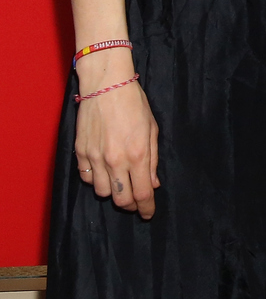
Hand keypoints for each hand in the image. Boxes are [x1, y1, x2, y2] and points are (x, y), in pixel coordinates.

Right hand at [74, 56, 158, 217]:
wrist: (106, 85)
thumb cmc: (134, 103)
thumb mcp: (152, 129)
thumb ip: (152, 159)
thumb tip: (152, 184)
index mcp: (136, 154)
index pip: (141, 194)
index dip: (146, 208)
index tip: (149, 213)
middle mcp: (114, 160)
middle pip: (120, 199)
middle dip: (130, 205)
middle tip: (136, 201)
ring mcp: (94, 157)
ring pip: (101, 192)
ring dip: (112, 192)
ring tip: (120, 182)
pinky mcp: (80, 152)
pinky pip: (86, 178)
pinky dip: (95, 179)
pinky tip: (103, 171)